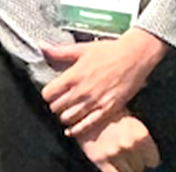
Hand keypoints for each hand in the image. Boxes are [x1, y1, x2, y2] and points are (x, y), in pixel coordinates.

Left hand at [41, 28, 169, 135]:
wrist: (135, 56)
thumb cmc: (109, 51)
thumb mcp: (82, 49)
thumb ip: (59, 51)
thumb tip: (40, 45)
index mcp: (74, 75)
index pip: (48, 94)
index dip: (48, 94)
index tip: (53, 93)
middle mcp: (82, 91)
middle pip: (56, 108)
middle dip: (56, 105)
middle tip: (61, 103)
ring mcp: (94, 102)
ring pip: (68, 118)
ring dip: (65, 116)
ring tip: (69, 112)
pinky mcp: (107, 109)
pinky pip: (86, 125)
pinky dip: (76, 130)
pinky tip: (73, 130)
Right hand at [76, 112, 160, 171]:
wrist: (87, 111)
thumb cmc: (112, 115)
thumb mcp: (132, 123)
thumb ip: (141, 140)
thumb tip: (149, 158)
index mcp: (140, 134)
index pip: (153, 160)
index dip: (149, 159)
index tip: (146, 158)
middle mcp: (129, 145)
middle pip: (140, 167)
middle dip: (136, 162)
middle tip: (129, 154)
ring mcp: (114, 153)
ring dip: (126, 167)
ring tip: (120, 157)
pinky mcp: (100, 160)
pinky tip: (114, 165)